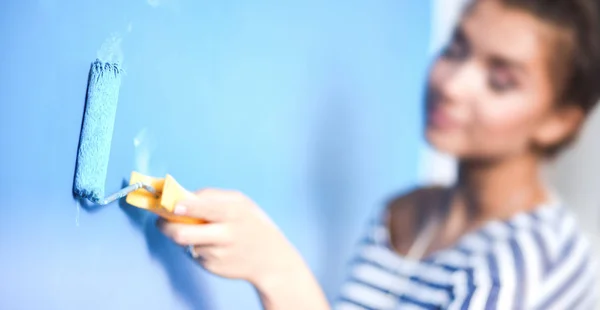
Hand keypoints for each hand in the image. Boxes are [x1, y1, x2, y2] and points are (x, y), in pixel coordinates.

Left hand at [157, 189, 301, 286]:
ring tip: (202, 232)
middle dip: (167, 227)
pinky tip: (213, 246)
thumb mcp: (241, 203)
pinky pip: (193, 254)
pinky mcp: (213, 267)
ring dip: (186, 237)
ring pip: (186, 243)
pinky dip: (197, 247)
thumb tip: (183, 197)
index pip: (203, 208)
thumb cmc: (252, 224)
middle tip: (162, 222)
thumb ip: (212, 197)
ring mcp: (218, 254)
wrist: (270, 258)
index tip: (171, 207)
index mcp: (233, 213)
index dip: (183, 207)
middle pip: (183, 234)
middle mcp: (225, 234)